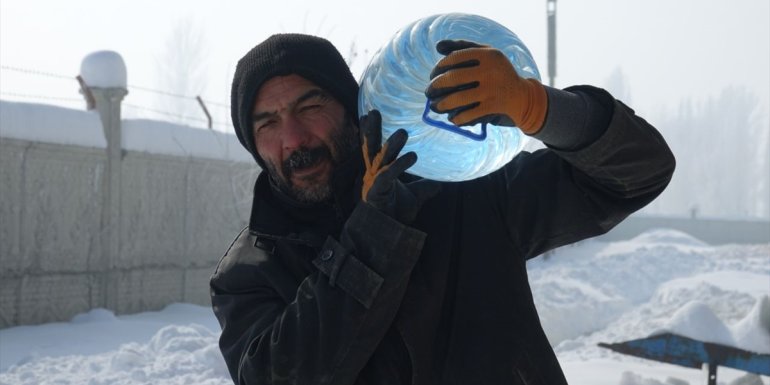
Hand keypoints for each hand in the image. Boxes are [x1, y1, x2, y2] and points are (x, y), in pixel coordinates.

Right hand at [360, 110, 440, 223]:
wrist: (387, 232)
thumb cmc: (395, 213)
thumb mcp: (415, 197)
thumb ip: (425, 188)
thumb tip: (440, 183)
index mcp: (378, 170)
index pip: (374, 147)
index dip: (371, 131)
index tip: (369, 114)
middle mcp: (373, 173)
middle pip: (371, 147)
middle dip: (372, 130)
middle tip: (374, 112)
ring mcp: (374, 181)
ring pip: (381, 157)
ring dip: (391, 144)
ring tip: (403, 132)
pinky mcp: (378, 191)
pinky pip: (388, 174)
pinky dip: (400, 165)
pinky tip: (413, 156)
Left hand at [424, 39, 547, 133]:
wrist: (521, 96)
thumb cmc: (496, 72)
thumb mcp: (485, 55)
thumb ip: (462, 47)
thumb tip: (438, 46)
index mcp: (487, 54)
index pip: (454, 58)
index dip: (438, 67)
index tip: (432, 75)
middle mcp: (489, 70)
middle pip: (452, 78)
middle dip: (435, 87)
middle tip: (428, 93)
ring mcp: (491, 90)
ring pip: (457, 99)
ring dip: (441, 105)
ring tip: (435, 107)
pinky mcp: (492, 107)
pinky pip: (467, 114)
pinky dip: (456, 118)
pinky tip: (452, 117)